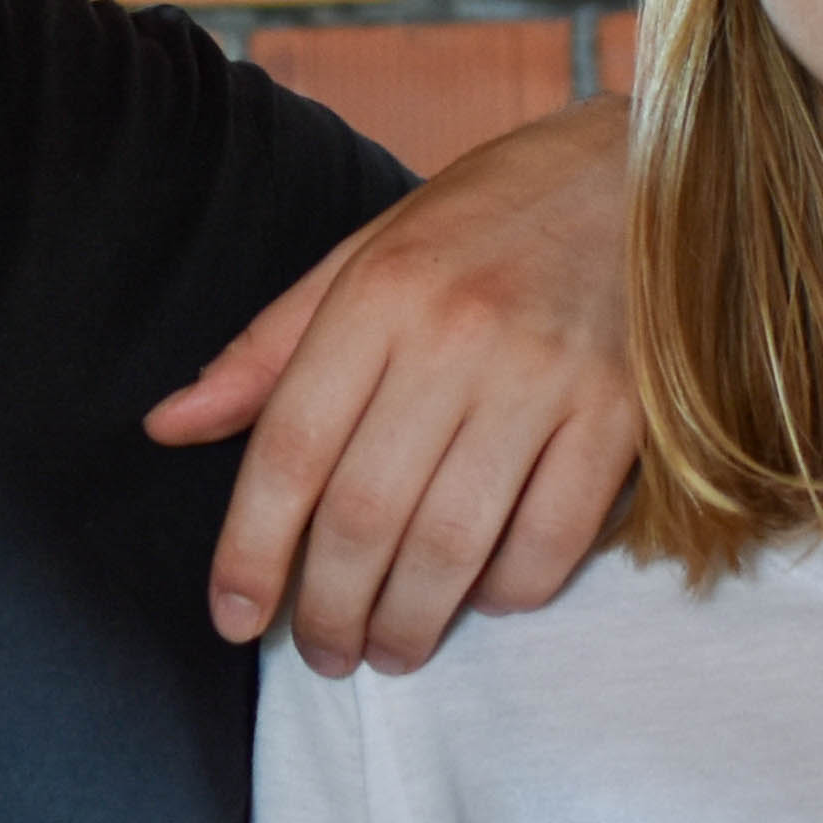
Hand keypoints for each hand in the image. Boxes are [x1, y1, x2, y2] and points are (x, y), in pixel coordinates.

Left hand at [149, 97, 639, 673]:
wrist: (650, 168)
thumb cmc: (491, 216)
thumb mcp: (367, 252)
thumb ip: (270, 347)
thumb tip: (171, 424)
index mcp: (380, 292)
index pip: (290, 448)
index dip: (250, 550)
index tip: (233, 619)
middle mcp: (457, 336)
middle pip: (364, 513)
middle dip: (327, 609)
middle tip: (321, 653)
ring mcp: (546, 377)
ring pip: (452, 544)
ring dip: (408, 622)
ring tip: (387, 650)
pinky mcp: (623, 414)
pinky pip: (552, 542)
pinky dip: (508, 593)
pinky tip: (481, 599)